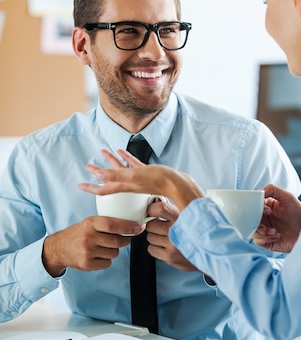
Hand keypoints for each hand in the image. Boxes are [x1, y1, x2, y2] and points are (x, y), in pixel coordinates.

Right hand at [42, 216, 142, 276]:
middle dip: (123, 240)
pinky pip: (108, 263)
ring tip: (102, 247)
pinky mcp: (87, 264)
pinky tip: (97, 255)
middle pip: (117, 241)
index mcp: (90, 223)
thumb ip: (107, 223)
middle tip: (121, 239)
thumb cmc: (78, 234)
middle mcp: (89, 237)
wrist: (58, 248)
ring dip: (113, 251)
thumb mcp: (89, 222)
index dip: (129, 227)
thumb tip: (132, 225)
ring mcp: (87, 252)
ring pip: (114, 253)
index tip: (139, 227)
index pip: (113, 225)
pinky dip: (106, 260)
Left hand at [78, 148, 203, 210]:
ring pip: (121, 168)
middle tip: (88, 166)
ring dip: (112, 160)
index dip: (90, 187)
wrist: (181, 185)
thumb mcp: (136, 177)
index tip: (79, 185)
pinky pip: (134, 164)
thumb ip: (118, 176)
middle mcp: (131, 183)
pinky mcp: (149, 173)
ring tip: (102, 152)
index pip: (103, 188)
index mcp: (126, 185)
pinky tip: (122, 151)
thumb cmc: (161, 182)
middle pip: (110, 177)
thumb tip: (99, 176)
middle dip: (98, 172)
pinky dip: (127, 158)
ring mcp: (140, 178)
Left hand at [145, 199, 197, 271]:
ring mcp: (173, 244)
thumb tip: (157, 202)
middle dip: (154, 226)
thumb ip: (174, 210)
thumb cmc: (198, 233)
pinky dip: (155, 248)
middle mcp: (178, 230)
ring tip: (166, 238)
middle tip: (160, 227)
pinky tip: (165, 247)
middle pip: (151, 225)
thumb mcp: (190, 217)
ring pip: (150, 237)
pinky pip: (151, 249)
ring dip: (155, 238)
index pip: (160, 208)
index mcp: (183, 217)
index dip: (152, 210)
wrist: (210, 253)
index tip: (151, 211)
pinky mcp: (170, 256)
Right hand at [252, 184, 300, 252]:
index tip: (267, 210)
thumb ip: (272, 189)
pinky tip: (277, 236)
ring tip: (274, 231)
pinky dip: (266, 239)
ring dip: (262, 231)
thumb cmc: (300, 214)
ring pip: (252, 231)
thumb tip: (258, 192)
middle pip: (250, 220)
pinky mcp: (268, 242)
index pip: (253, 207)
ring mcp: (266, 231)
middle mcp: (265, 219)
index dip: (256, 209)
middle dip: (256, 221)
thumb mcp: (287, 197)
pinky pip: (258, 241)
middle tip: (266, 221)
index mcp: (267, 208)